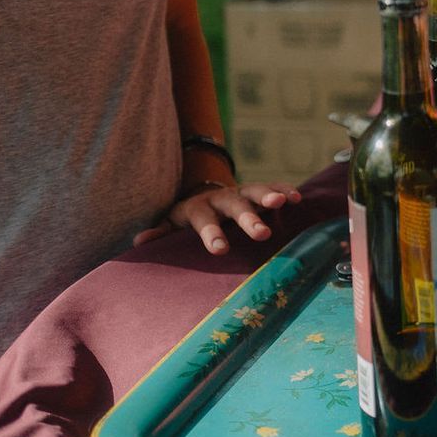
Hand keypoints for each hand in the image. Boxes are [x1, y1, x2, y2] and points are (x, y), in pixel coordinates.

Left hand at [134, 181, 303, 255]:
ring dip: (269, 195)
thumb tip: (139, 243)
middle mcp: (221, 198)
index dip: (212, 234)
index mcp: (198, 209)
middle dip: (248, 219)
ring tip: (284, 201)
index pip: (204, 221)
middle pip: (234, 206)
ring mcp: (241, 193)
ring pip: (255, 192)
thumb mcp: (173, 224)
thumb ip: (161, 233)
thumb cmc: (189, 219)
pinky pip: (273, 187)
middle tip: (261, 234)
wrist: (205, 195)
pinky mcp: (258, 191)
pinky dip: (284, 190)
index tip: (220, 250)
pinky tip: (297, 198)